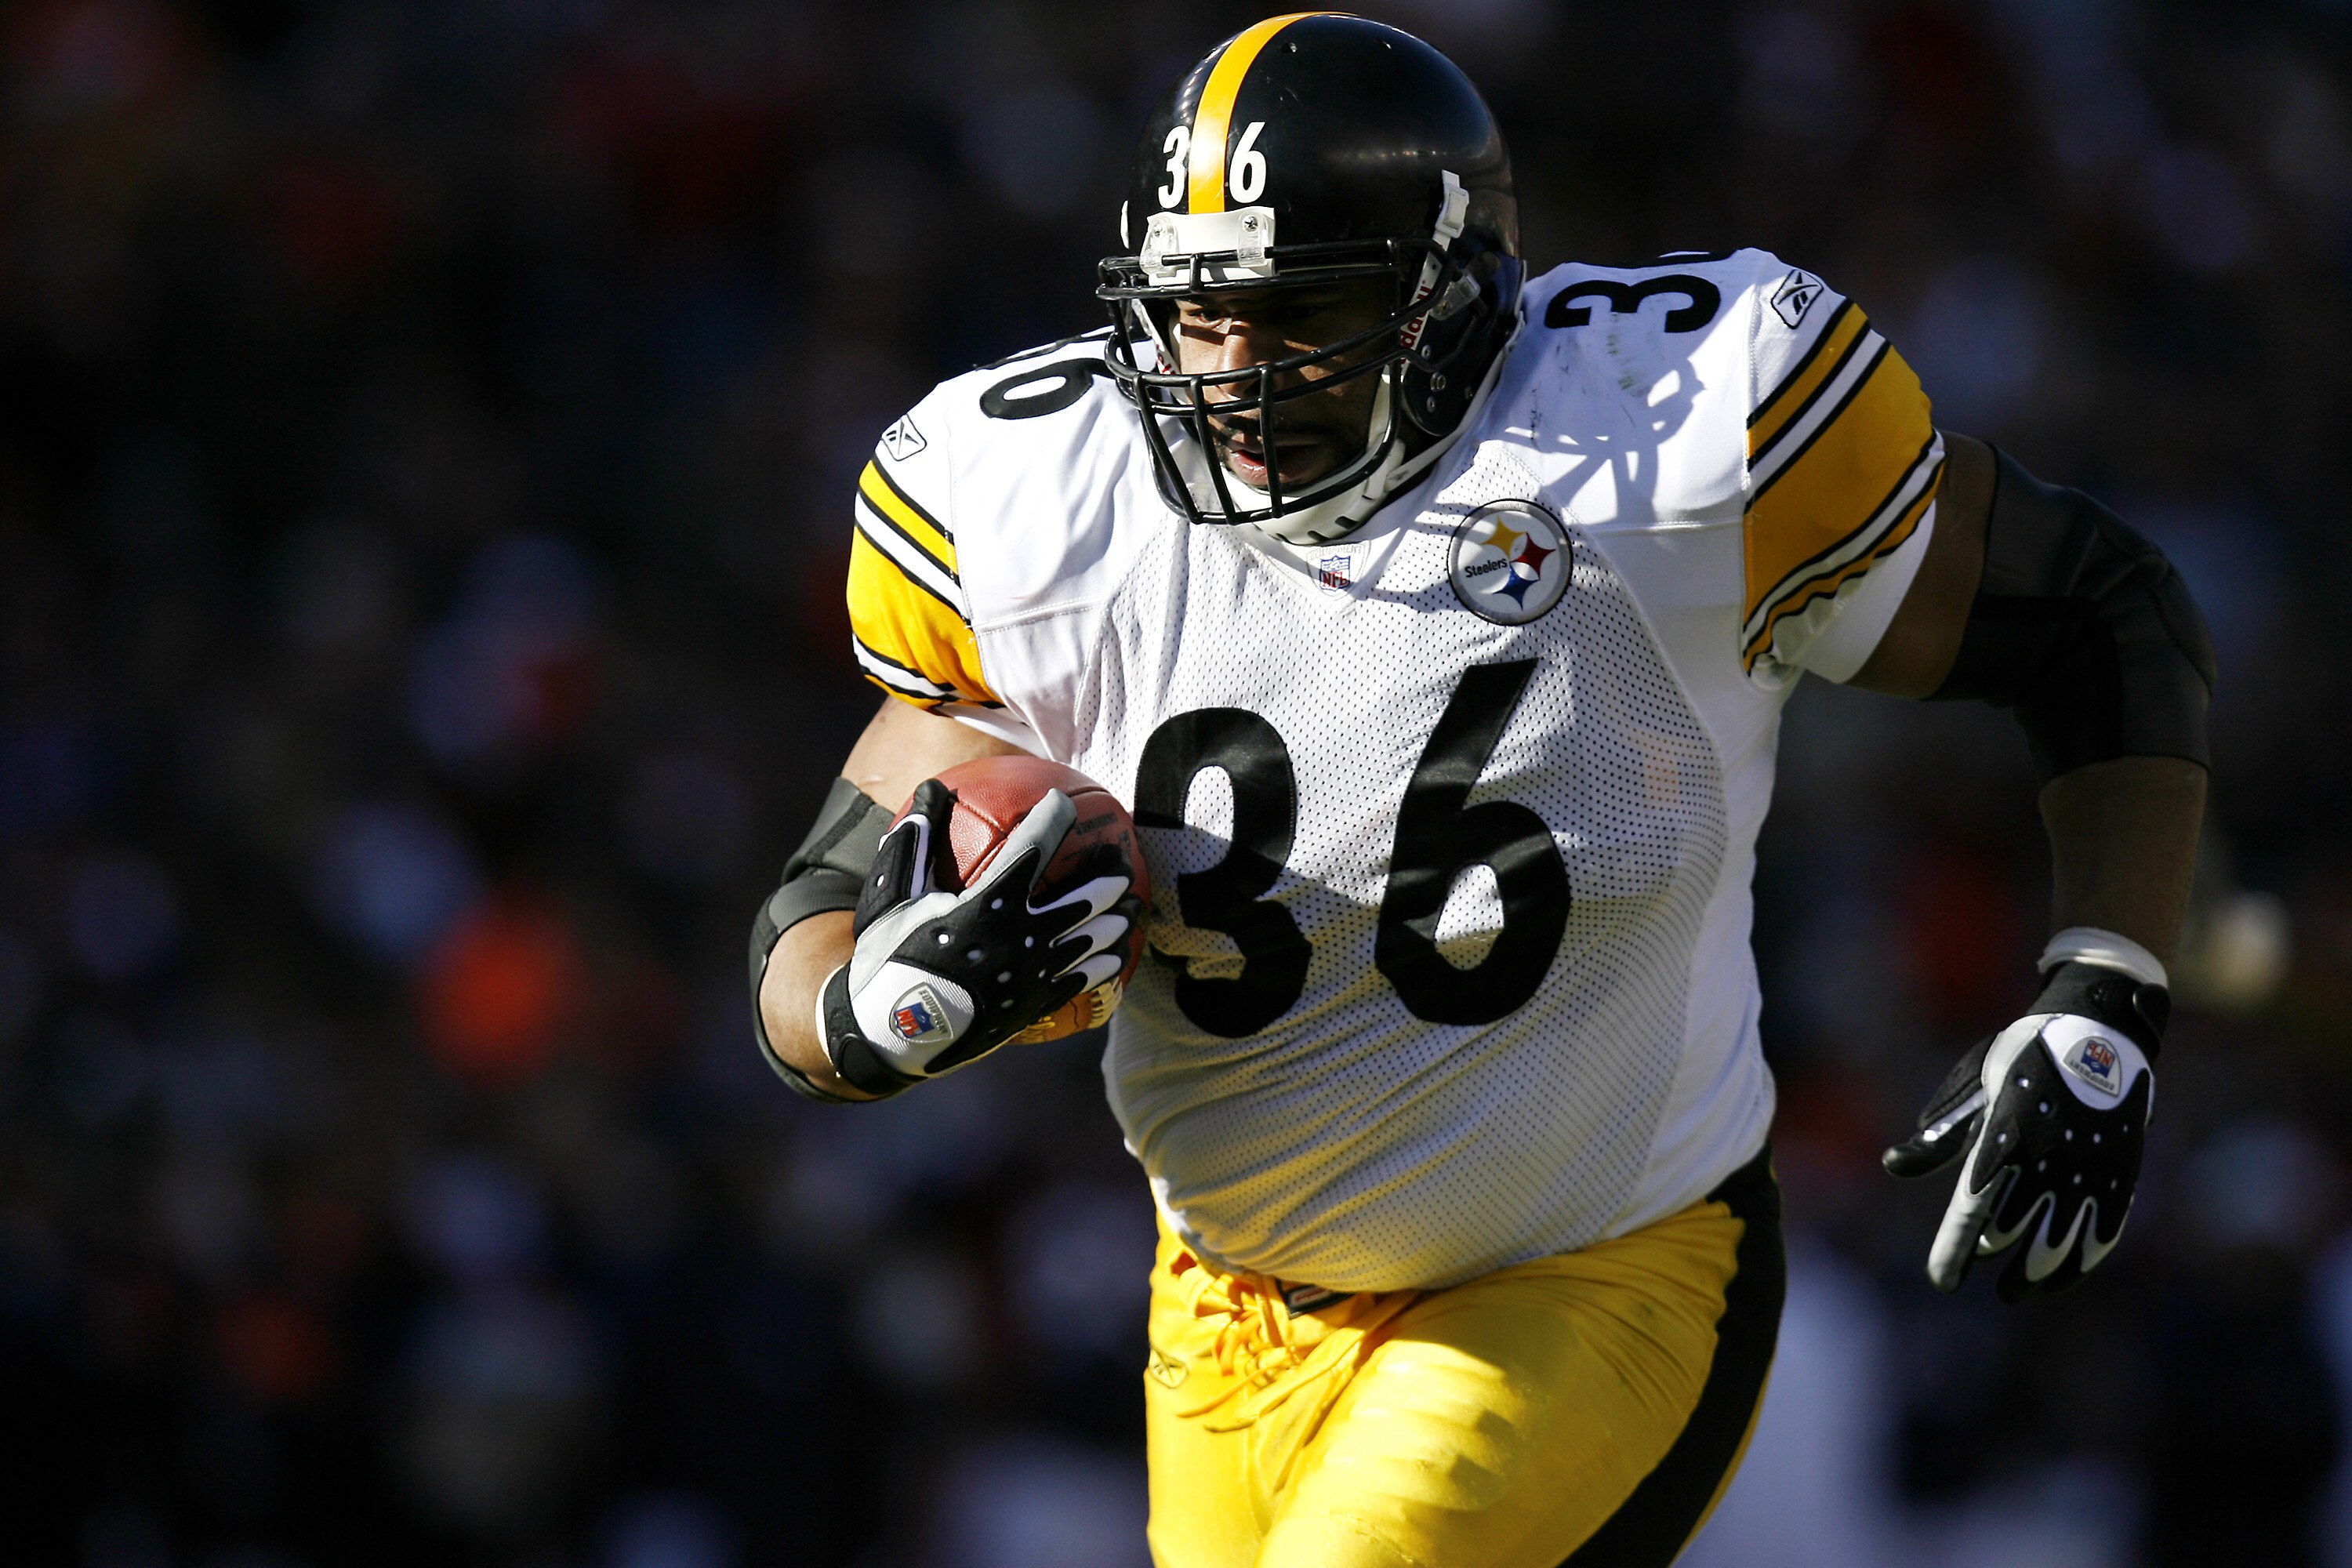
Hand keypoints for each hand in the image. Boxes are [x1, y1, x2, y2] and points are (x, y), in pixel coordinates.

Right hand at [815, 779, 1137, 1097]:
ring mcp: (1033, 974)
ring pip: (1093, 940)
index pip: (1034, 845)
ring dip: (1118, 920)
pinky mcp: (1035, 1005)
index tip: (1065, 803)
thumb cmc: (885, 960)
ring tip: (1133, 905)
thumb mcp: (890, 897)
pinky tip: (1117, 958)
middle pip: (1084, 896)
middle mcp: (1021, 935)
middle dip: (1108, 874)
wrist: (892, 1035)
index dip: (1054, 817)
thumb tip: (930, 788)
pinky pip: (1082, 982)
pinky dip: (1104, 966)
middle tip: (1121, 858)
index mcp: (988, 902)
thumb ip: (914, 842)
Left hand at [1884, 960, 2166, 1301]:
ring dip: (2033, 1272)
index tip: (1942, 1280)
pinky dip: (2078, 1263)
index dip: (1953, 1249)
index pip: (1970, 1210)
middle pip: (2010, 1231)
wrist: (2099, 1030)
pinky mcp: (2119, 1176)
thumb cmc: (2024, 1056)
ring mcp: (2085, 1171)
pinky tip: (2060, 1278)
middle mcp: (2043, 1160)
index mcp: (2002, 1137)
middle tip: (1983, 1268)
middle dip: (1991, 1256)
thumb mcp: (1975, 1084)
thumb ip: (1941, 1136)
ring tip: (2016, 1288)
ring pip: (2055, 1242)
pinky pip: (2100, 1234)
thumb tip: (1893, 1166)